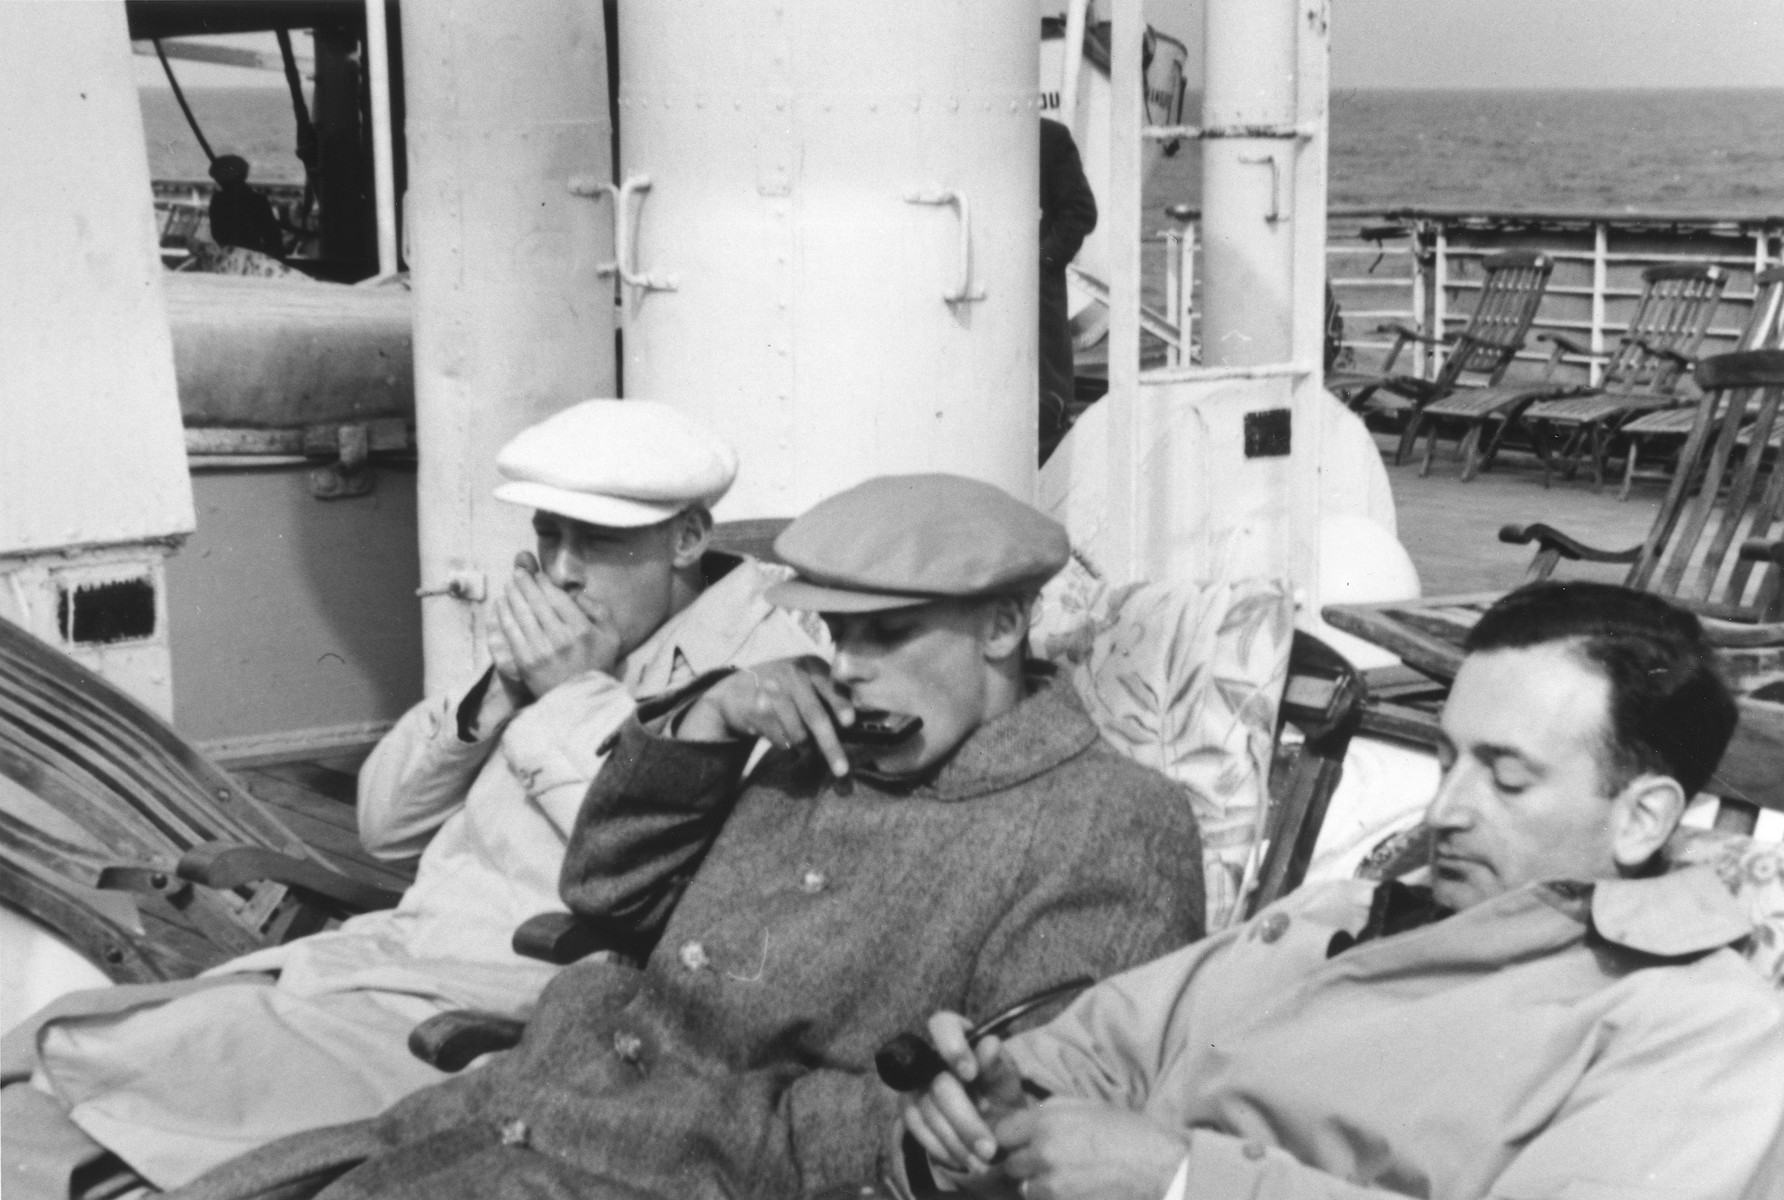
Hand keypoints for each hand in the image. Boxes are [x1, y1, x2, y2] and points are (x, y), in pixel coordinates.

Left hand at [488, 552, 622, 698]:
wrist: (580, 701)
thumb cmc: (597, 665)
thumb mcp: (610, 636)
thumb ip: (598, 610)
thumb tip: (575, 593)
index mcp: (582, 629)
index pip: (557, 597)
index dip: (543, 582)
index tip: (537, 574)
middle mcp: (561, 638)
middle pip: (537, 602)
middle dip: (525, 583)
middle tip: (517, 572)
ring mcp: (541, 651)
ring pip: (522, 614)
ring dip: (512, 595)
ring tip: (509, 584)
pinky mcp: (525, 662)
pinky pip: (511, 632)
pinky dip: (504, 615)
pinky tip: (501, 605)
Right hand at [676, 656, 853, 776]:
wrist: (737, 690)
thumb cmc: (786, 690)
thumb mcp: (809, 681)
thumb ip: (833, 694)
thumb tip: (858, 722)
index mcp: (812, 665)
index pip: (830, 686)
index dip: (840, 703)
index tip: (849, 721)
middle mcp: (792, 674)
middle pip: (814, 715)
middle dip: (830, 746)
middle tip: (842, 770)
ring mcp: (771, 690)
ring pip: (797, 733)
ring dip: (805, 747)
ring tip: (804, 745)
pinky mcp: (755, 709)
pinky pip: (779, 739)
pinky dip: (786, 745)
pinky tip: (782, 737)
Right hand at [902, 1012, 1031, 1177]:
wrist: (991, 1127)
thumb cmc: (999, 1093)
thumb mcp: (1007, 1081)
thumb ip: (997, 1065)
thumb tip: (990, 1044)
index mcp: (957, 1034)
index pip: (942, 1024)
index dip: (952, 1046)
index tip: (970, 1073)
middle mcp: (929, 1056)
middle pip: (939, 1084)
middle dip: (966, 1120)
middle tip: (990, 1149)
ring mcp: (915, 1084)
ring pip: (929, 1113)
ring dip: (958, 1142)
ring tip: (984, 1162)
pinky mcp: (908, 1110)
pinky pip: (919, 1130)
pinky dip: (944, 1149)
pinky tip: (965, 1160)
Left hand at [998, 1101, 1185, 1199]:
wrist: (1164, 1171)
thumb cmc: (1133, 1135)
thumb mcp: (1089, 1108)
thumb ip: (1051, 1112)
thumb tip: (1026, 1121)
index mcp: (1047, 1122)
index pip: (1002, 1134)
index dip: (1012, 1140)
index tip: (1020, 1145)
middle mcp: (1043, 1153)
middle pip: (1011, 1166)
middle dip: (1026, 1166)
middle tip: (1051, 1166)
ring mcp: (1052, 1186)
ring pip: (1028, 1191)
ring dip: (1041, 1188)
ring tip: (1070, 1181)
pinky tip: (1080, 1193)